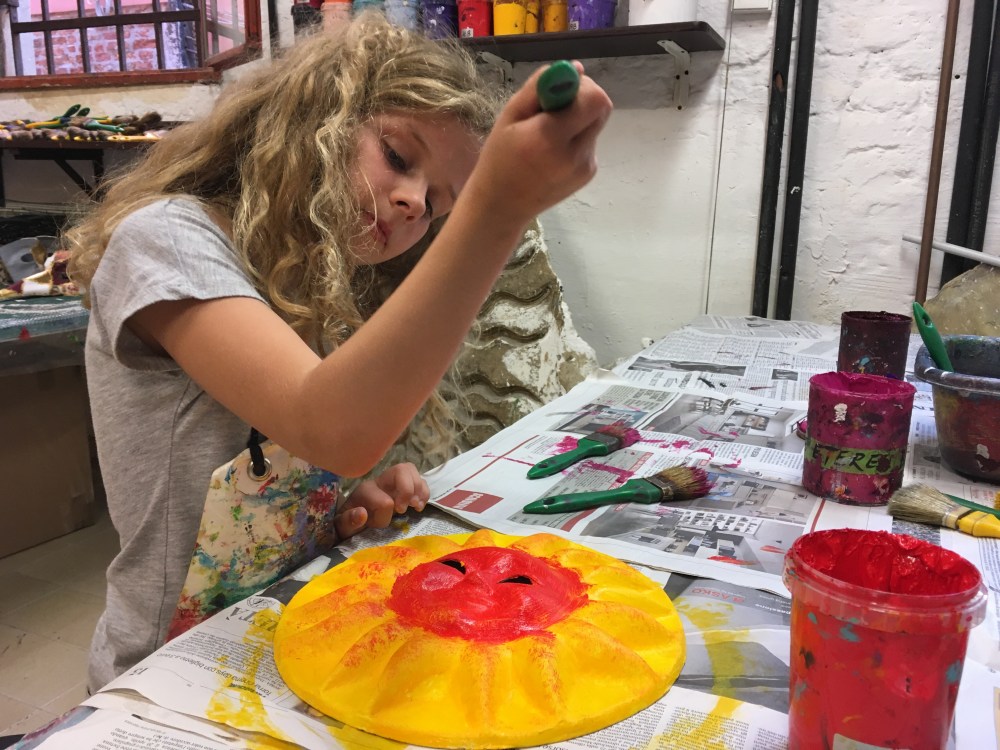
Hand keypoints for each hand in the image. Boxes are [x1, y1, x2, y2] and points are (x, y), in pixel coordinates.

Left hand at [333, 462, 429, 540]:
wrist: (351, 517)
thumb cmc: (349, 522)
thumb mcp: (343, 525)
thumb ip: (349, 521)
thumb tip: (362, 513)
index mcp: (365, 490)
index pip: (384, 499)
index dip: (387, 513)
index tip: (383, 523)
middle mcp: (381, 482)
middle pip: (401, 469)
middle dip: (408, 490)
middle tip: (403, 509)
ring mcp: (393, 482)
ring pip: (411, 471)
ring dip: (418, 489)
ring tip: (415, 506)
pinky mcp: (404, 487)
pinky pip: (419, 480)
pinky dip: (424, 492)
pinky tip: (419, 505)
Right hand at [464, 61, 612, 228]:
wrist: (502, 206)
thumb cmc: (499, 157)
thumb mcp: (510, 115)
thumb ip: (540, 87)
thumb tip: (577, 69)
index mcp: (550, 138)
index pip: (593, 99)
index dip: (581, 87)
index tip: (559, 91)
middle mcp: (574, 154)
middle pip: (601, 108)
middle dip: (582, 99)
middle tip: (556, 107)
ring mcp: (585, 167)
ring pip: (596, 124)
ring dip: (578, 119)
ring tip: (549, 133)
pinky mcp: (588, 174)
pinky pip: (590, 142)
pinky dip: (576, 137)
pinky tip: (553, 151)